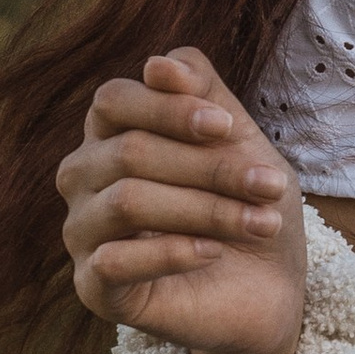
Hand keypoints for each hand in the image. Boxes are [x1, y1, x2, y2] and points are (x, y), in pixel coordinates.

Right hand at [58, 49, 304, 353]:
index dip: (168, 107)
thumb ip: (205, 96)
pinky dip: (171, 252)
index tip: (227, 126)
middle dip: (210, 166)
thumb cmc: (248, 204)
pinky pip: (115, 261)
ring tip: (262, 221)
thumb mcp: (241, 143)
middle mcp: (84, 178)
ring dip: (205, 208)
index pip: (113, 100)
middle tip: (272, 185)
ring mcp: (83, 232)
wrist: (268, 289)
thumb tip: (159, 64)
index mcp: (111, 134)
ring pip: (125, 202)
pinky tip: (212, 252)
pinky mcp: (92, 287)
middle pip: (128, 151)